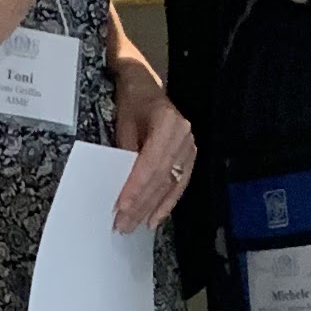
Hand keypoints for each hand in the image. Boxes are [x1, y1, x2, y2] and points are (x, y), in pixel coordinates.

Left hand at [111, 66, 194, 233]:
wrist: (144, 85)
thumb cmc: (132, 102)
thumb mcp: (123, 124)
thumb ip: (125, 155)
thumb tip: (120, 187)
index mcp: (168, 122)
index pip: (151, 163)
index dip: (137, 188)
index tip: (122, 208)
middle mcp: (183, 135)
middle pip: (161, 178)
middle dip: (141, 204)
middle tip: (123, 224)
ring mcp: (190, 147)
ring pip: (170, 185)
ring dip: (152, 208)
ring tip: (135, 225)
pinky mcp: (190, 157)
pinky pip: (179, 185)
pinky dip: (166, 204)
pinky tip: (155, 219)